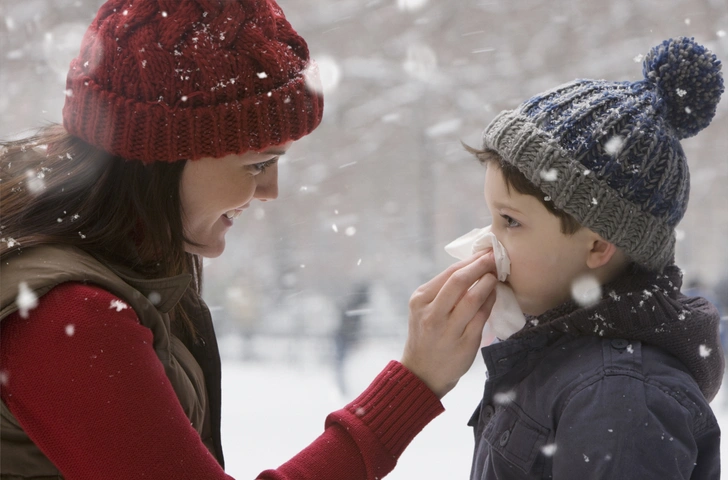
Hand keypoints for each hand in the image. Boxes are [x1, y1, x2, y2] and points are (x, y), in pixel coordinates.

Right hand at [400, 251, 497, 398]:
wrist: (423, 372)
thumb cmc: (427, 335)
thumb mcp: (424, 309)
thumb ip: (442, 291)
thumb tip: (472, 266)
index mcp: (420, 300)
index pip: (449, 273)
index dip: (470, 261)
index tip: (485, 253)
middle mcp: (432, 314)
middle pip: (459, 281)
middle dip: (481, 266)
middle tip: (494, 258)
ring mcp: (448, 330)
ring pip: (473, 298)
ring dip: (488, 283)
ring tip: (496, 276)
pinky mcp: (464, 343)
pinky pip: (482, 317)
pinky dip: (490, 302)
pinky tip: (494, 295)